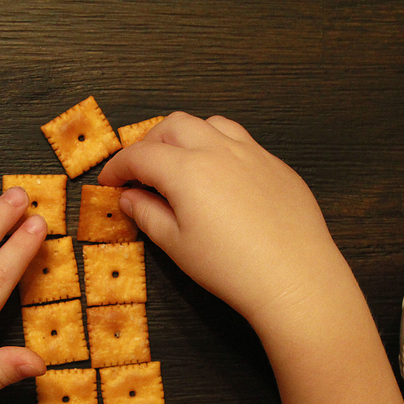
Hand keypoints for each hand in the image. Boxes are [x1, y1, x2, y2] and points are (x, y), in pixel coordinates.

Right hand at [98, 112, 348, 330]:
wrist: (294, 278)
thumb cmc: (234, 268)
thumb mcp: (177, 246)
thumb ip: (148, 215)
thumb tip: (130, 198)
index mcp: (187, 170)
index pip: (141, 155)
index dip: (119, 166)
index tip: (110, 181)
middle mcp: (219, 151)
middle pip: (174, 126)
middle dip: (150, 142)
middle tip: (140, 170)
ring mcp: (253, 154)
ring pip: (211, 125)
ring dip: (188, 136)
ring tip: (180, 163)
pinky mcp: (277, 166)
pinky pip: (243, 142)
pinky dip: (221, 148)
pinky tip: (220, 177)